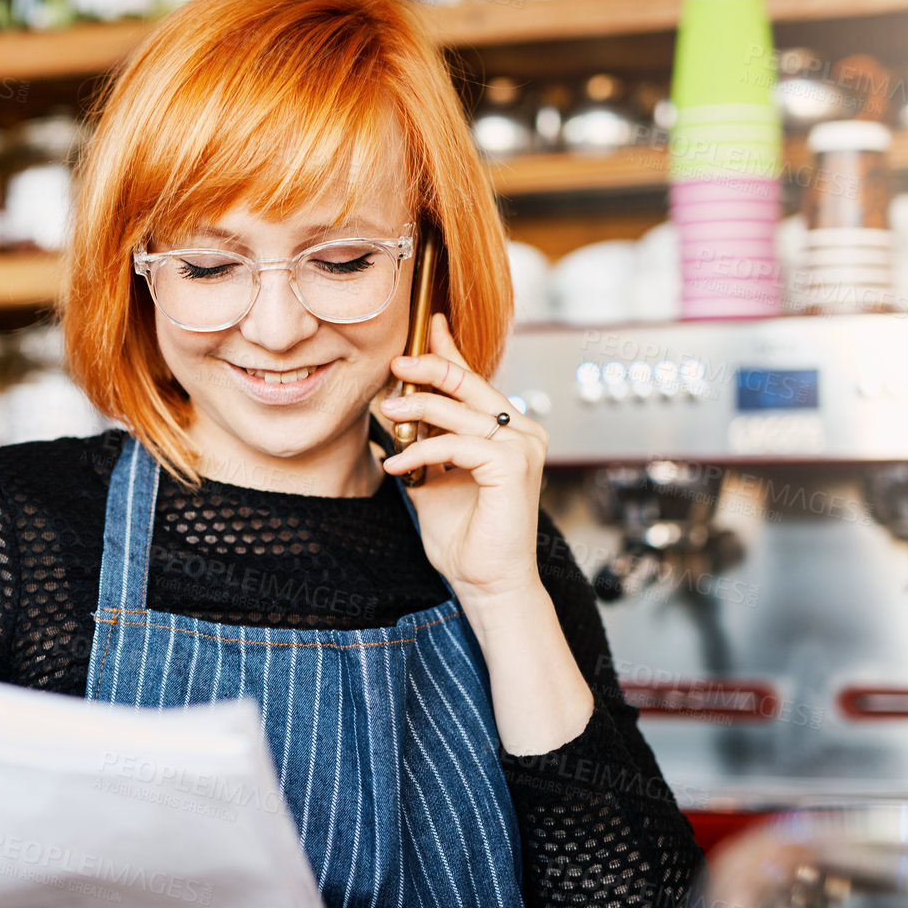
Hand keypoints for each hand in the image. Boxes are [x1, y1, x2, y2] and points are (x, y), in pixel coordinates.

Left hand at [377, 312, 548, 600]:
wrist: (487, 582)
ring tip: (386, 413)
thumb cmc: (466, 538)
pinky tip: (397, 467)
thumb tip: (394, 413)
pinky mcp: (513, 465)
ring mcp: (522, 446)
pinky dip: (422, 452)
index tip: (429, 325)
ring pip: (460, 410)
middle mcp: (521, 432)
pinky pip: (456, 444)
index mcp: (508, 432)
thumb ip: (423, 446)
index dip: (450, 352)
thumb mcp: (433, 480)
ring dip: (417, 409)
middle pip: (470, 383)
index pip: (475, 381)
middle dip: (429, 366)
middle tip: (396, 362)